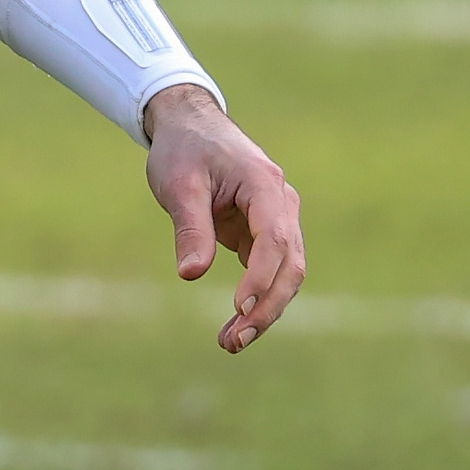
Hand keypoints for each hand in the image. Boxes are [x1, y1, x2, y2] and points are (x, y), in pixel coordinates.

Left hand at [142, 83, 304, 353]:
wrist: (190, 126)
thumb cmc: (184, 150)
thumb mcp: (178, 184)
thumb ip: (190, 227)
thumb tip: (191, 274)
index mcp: (266, 186)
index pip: (273, 240)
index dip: (260, 277)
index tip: (238, 309)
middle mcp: (282, 207)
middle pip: (290, 266)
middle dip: (266, 307)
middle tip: (233, 341)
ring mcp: (278, 221)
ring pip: (285, 275)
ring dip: (264, 310)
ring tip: (230, 343)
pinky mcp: (264, 234)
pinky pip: (268, 272)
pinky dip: (256, 298)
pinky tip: (236, 326)